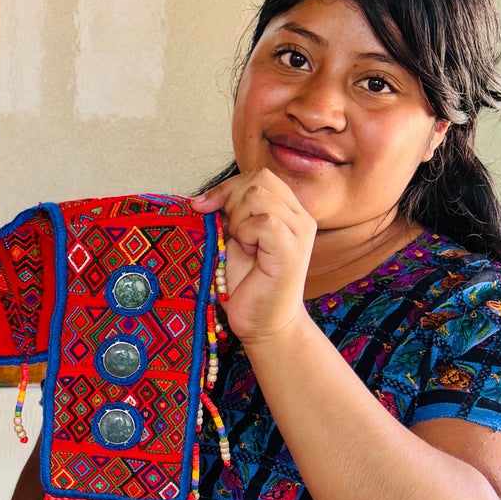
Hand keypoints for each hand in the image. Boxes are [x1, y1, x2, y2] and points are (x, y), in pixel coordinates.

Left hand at [193, 168, 314, 346]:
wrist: (264, 323)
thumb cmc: (247, 285)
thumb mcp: (234, 239)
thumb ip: (229, 214)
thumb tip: (200, 199)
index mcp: (289, 210)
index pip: (260, 175)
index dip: (228, 187)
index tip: (205, 208)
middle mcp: (300, 217)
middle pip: (259, 179)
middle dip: (231, 201)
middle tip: (230, 233)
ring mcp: (300, 232)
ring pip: (258, 195)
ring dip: (239, 220)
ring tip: (243, 246)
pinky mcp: (292, 249)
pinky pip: (263, 221)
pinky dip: (246, 235)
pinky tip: (250, 253)